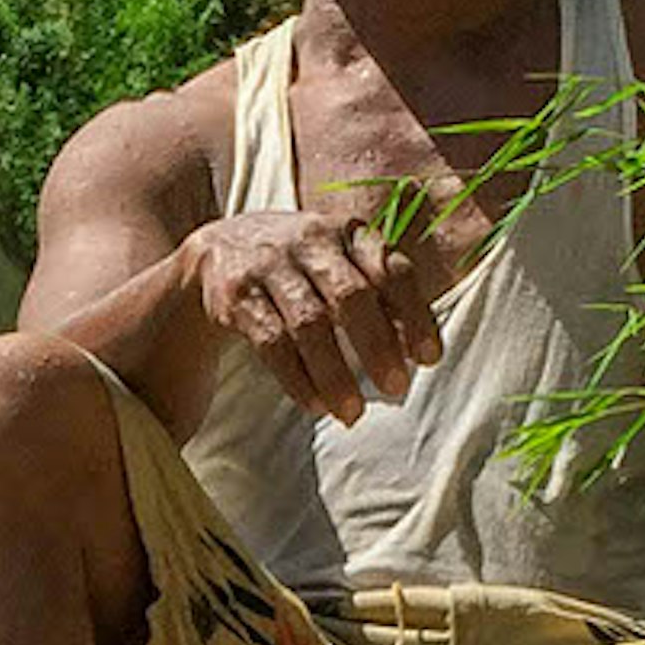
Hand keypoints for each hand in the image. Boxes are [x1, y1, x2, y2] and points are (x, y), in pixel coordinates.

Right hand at [183, 201, 442, 424]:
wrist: (216, 251)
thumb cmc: (297, 267)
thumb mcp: (338, 263)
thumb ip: (378, 295)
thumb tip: (418, 348)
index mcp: (347, 232)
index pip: (391, 269)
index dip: (414, 315)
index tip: (428, 359)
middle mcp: (309, 240)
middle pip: (350, 295)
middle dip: (377, 346)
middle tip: (396, 388)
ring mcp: (269, 265)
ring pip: (309, 324)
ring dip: (335, 374)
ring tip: (352, 413)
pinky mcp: (236, 295)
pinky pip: (271, 342)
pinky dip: (297, 379)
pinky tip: (315, 405)